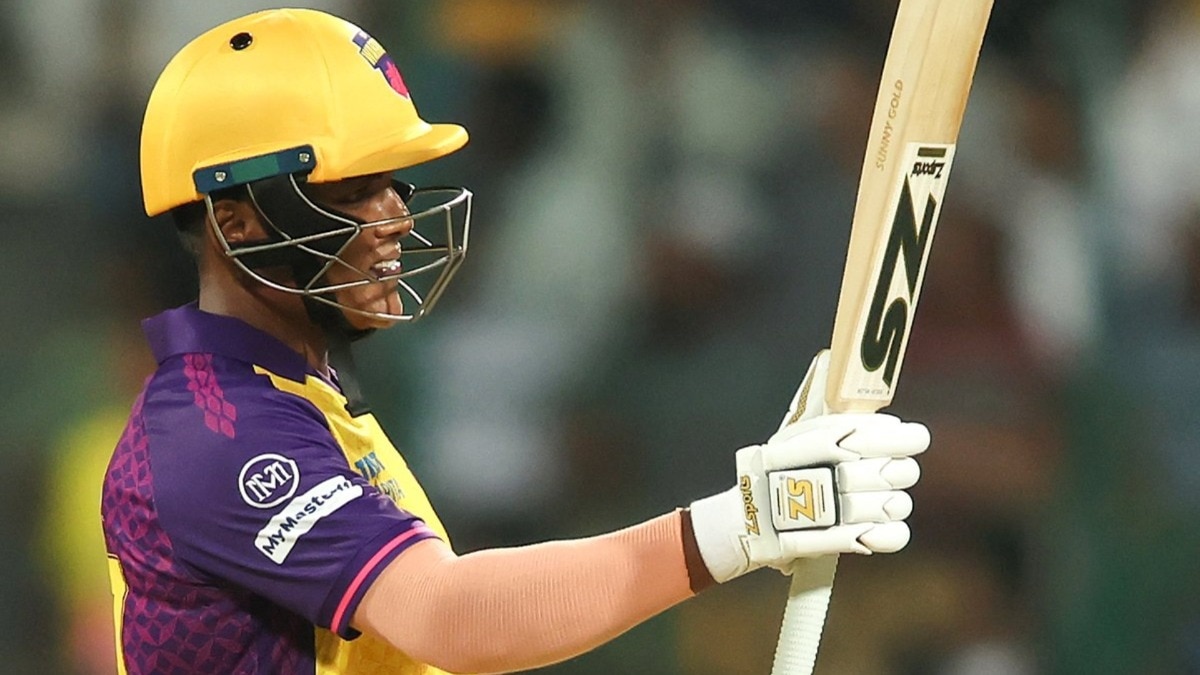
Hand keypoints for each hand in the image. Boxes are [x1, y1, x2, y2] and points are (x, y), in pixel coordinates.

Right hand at [688, 350, 928, 582]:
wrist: (748, 518)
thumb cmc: (774, 469)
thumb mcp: (792, 431)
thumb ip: (819, 401)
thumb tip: (827, 358)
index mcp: (829, 441)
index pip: (890, 436)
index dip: (904, 438)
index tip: (910, 438)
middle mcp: (838, 474)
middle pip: (898, 472)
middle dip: (897, 472)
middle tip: (888, 472)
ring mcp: (843, 511)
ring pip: (897, 504)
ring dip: (893, 503)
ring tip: (878, 502)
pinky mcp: (846, 542)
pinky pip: (892, 536)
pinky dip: (891, 533)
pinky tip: (879, 527)